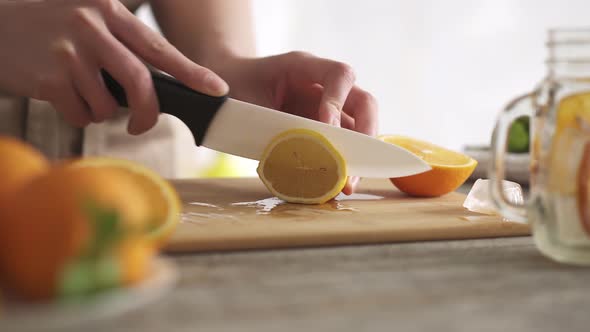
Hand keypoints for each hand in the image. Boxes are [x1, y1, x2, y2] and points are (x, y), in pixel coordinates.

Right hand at [0, 0, 227, 133]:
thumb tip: (161, 83)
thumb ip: (124, 42)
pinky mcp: (47, 77)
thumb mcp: (88, 17)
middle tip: (141, 125)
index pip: (159, 47)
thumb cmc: (50, 27)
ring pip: (108, 105)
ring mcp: (67, 51)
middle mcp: (90, 25)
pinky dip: (79, 115)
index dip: (192, 72)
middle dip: (147, 113)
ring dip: (100, 111)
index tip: (216, 89)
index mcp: (109, 10)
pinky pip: (81, 114)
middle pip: (140, 82)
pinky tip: (62, 96)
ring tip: (80, 91)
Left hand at [209, 52, 378, 193]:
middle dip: (365, 133)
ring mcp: (327, 107)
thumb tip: (285, 155)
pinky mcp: (324, 128)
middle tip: (355, 163)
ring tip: (347, 184)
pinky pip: (344, 143)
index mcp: (303, 67)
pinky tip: (337, 184)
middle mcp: (323, 85)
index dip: (337, 101)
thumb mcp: (246, 100)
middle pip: (364, 102)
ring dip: (358, 155)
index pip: (339, 75)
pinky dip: (344, 162)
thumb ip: (266, 122)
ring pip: (359, 126)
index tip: (326, 127)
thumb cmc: (235, 84)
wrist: (230, 83)